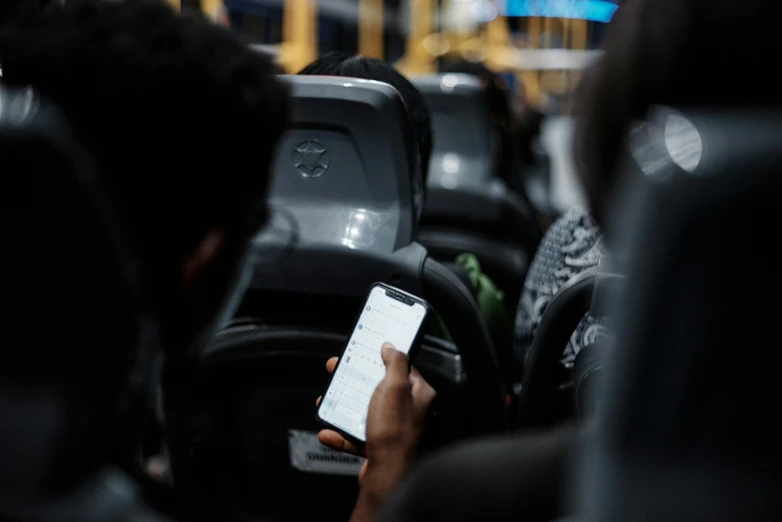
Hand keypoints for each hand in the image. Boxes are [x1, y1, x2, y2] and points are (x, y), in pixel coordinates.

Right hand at [317, 344, 435, 501]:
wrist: (387, 475)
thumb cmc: (394, 432)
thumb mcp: (394, 387)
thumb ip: (395, 363)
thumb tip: (391, 347)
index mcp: (418, 394)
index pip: (401, 368)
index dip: (381, 358)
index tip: (364, 352)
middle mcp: (408, 410)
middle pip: (379, 388)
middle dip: (355, 381)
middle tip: (336, 372)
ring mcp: (393, 428)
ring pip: (365, 411)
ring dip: (343, 406)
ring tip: (326, 402)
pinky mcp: (379, 445)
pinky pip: (357, 435)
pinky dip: (341, 433)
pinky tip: (328, 431)